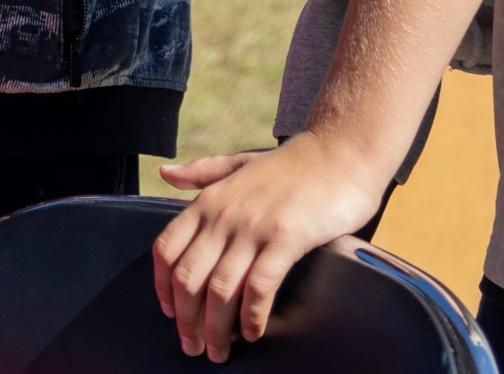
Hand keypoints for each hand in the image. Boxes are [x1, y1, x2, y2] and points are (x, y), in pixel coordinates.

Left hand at [151, 133, 388, 360]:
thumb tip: (166, 175)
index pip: (166, 249)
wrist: (340, 152)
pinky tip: (253, 332)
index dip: (162, 288)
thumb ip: (202, 174)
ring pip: (220, 290)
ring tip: (220, 351)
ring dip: (217, 328)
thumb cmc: (292, 164)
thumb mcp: (239, 164)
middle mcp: (223, 215)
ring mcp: (254, 227)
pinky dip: (252, 316)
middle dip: (187, 320)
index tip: (170, 314)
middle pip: (189, 278)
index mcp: (208, 201)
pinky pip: (259, 287)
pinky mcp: (286, 239)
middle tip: (194, 346)